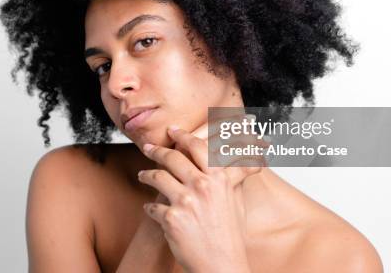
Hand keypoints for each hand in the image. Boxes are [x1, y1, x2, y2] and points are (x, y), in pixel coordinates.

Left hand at [137, 126, 261, 272]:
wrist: (221, 265)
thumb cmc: (230, 234)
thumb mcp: (236, 199)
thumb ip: (234, 175)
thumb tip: (248, 155)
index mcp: (219, 178)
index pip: (197, 147)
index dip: (182, 136)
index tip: (172, 131)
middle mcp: (202, 185)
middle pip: (173, 158)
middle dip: (157, 150)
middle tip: (148, 147)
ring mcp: (186, 201)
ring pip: (157, 177)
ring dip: (146, 175)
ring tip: (142, 175)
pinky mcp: (171, 218)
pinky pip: (152, 206)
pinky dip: (149, 206)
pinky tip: (148, 207)